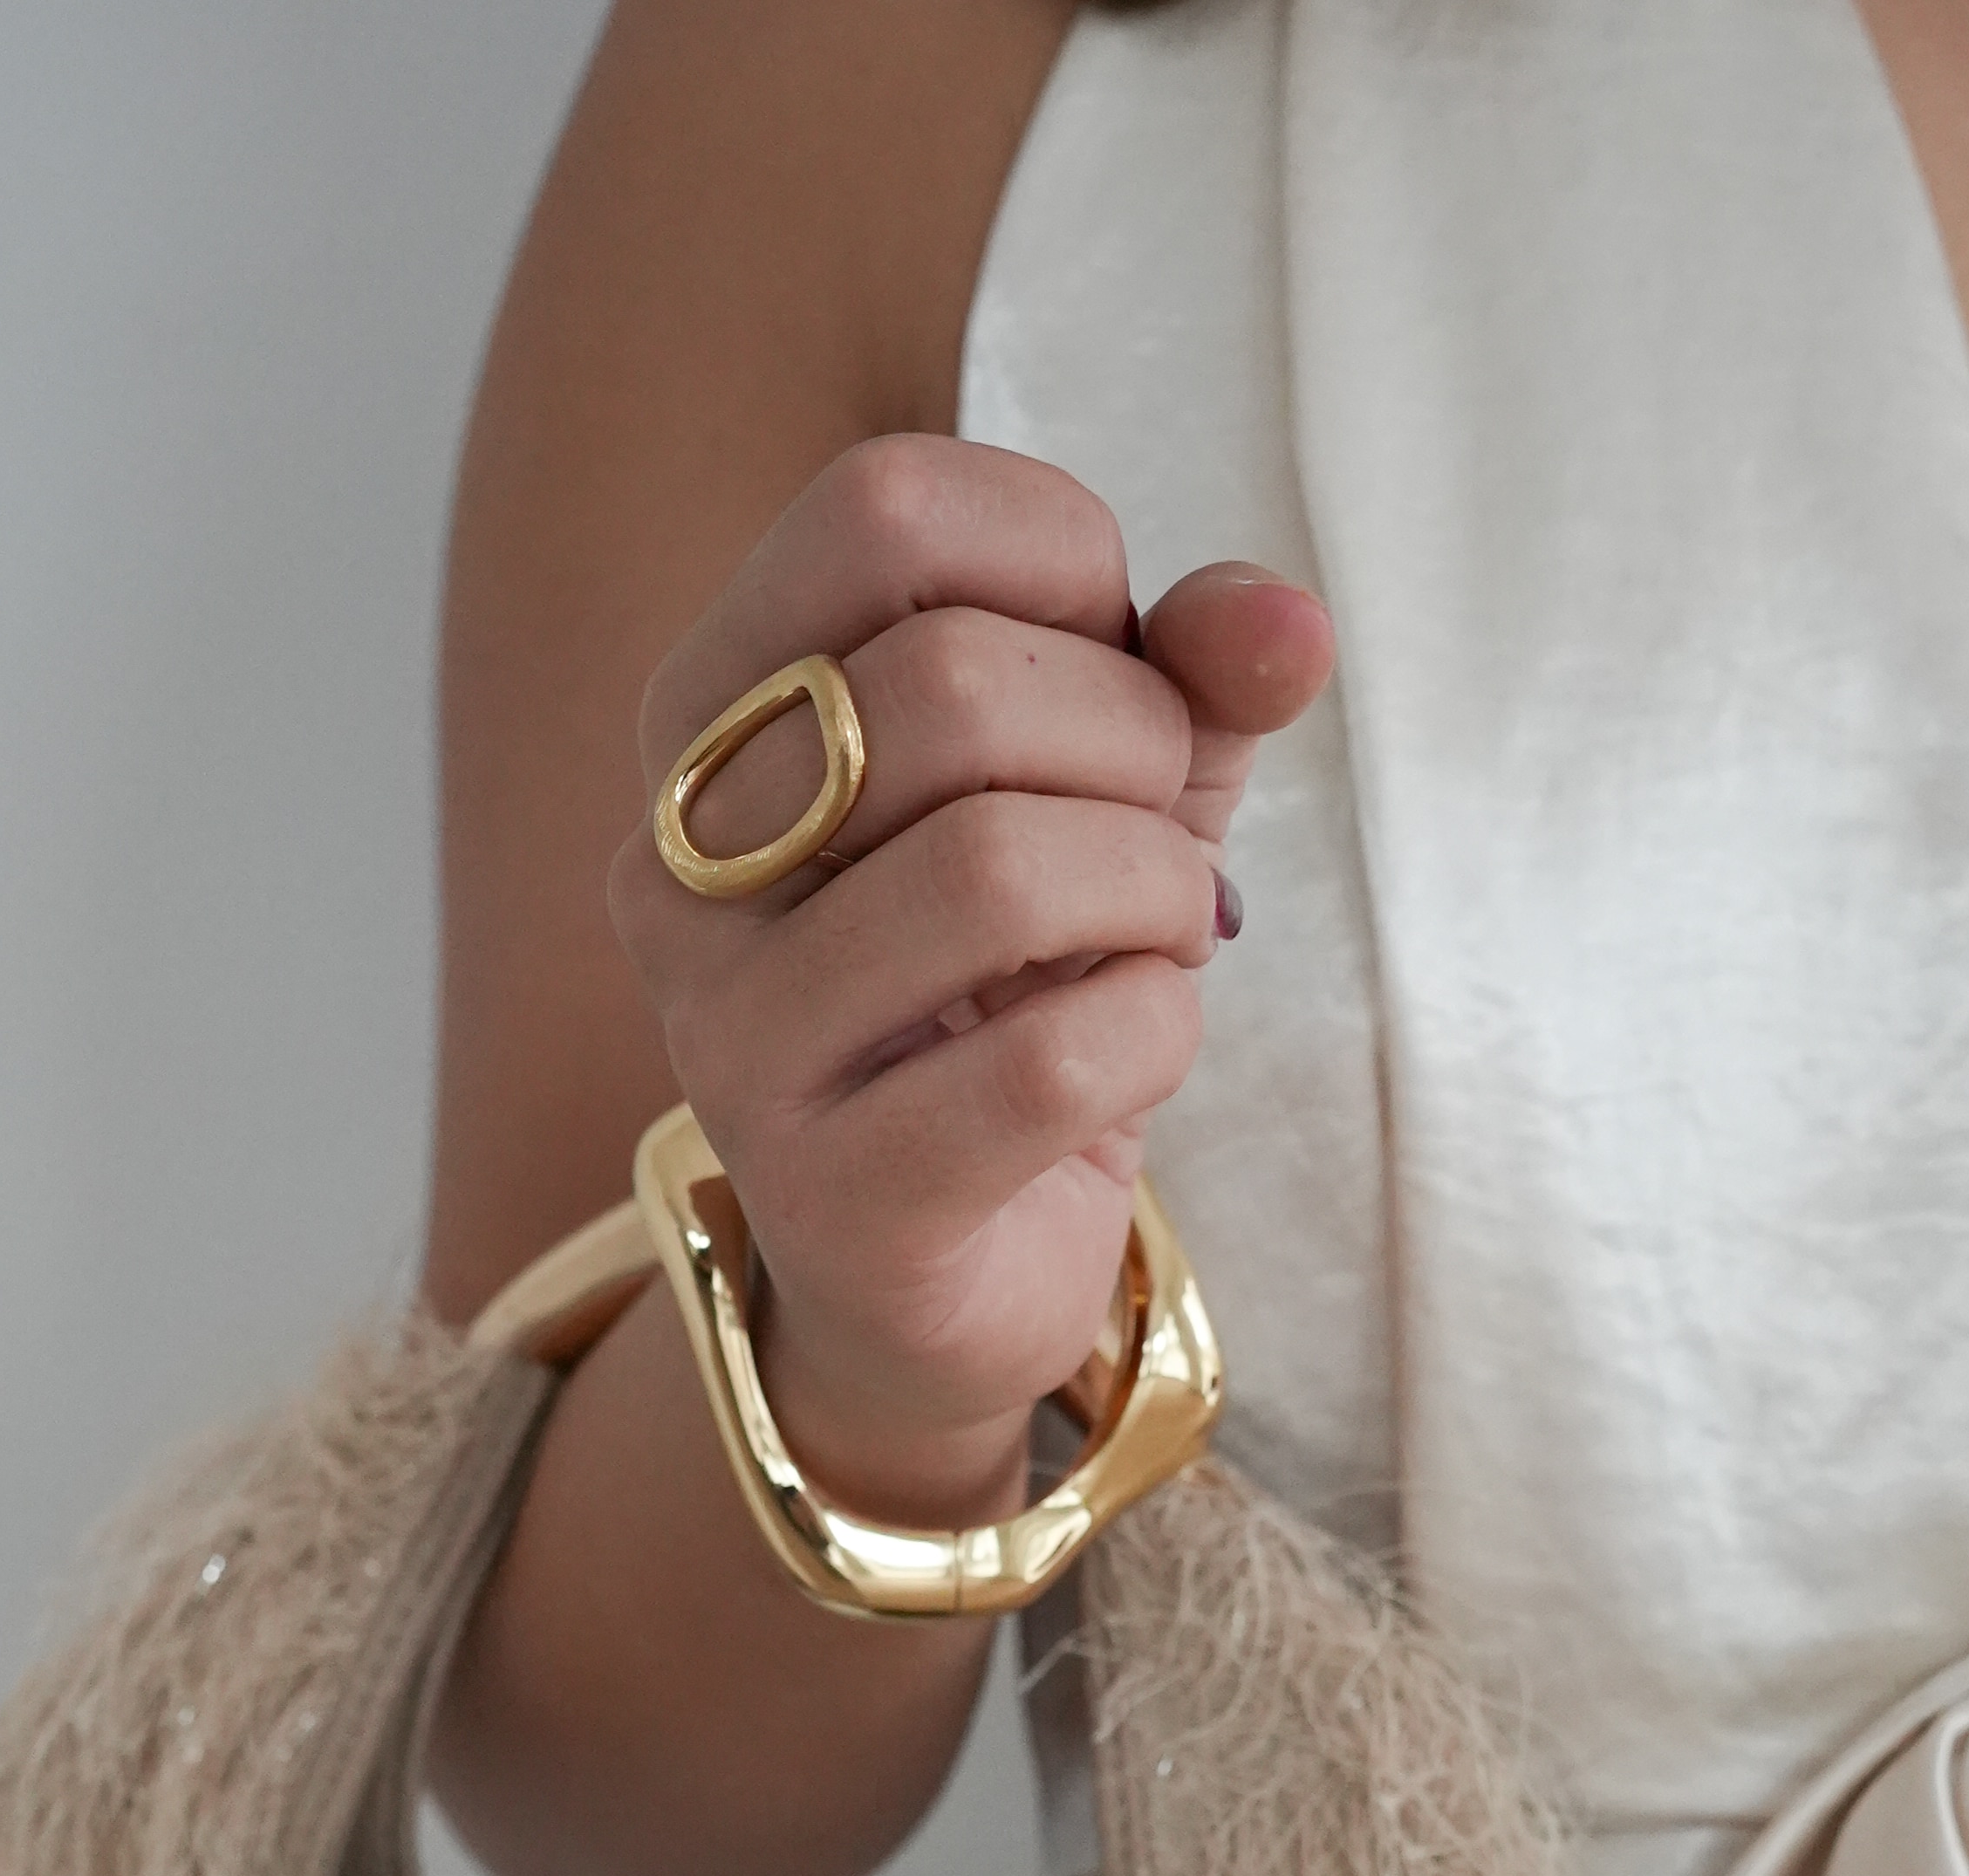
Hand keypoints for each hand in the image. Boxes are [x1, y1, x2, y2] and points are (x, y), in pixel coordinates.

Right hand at [606, 436, 1332, 1525]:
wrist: (954, 1274)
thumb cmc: (1015, 992)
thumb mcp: (1108, 793)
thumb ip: (1187, 678)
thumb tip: (1287, 622)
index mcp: (712, 711)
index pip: (884, 507)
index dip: (1066, 561)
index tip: (1115, 671)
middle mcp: (681, 864)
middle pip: (947, 682)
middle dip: (1130, 745)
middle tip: (1158, 835)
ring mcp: (731, 1042)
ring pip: (997, 871)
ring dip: (1156, 894)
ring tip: (1158, 941)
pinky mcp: (831, 1200)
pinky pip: (1050, 1061)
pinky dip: (1156, 1034)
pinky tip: (1134, 1055)